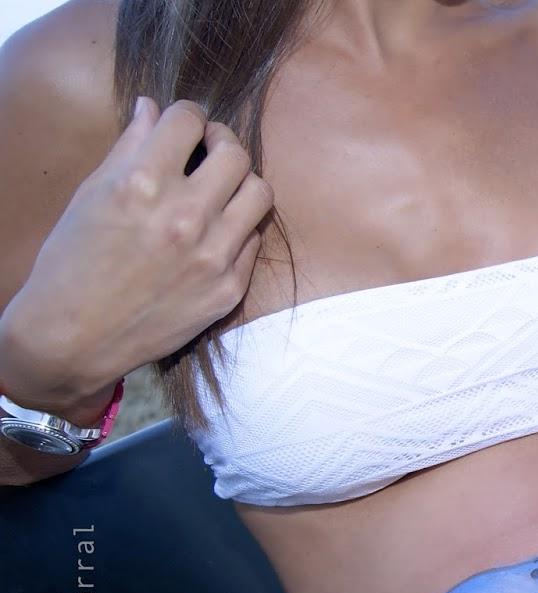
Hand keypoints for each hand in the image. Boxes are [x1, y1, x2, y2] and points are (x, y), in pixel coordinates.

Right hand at [0, 98, 272, 411]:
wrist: (75, 336)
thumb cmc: (74, 260)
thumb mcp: (91, 194)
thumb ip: (129, 148)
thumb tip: (153, 108)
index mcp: (143, 184)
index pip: (188, 121)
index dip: (188, 114)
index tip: (187, 122)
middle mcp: (184, 217)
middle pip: (235, 153)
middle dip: (221, 141)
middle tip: (209, 148)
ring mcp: (213, 255)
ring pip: (260, 193)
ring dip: (241, 182)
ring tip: (222, 186)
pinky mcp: (230, 288)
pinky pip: (254, 239)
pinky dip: (238, 226)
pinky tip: (216, 229)